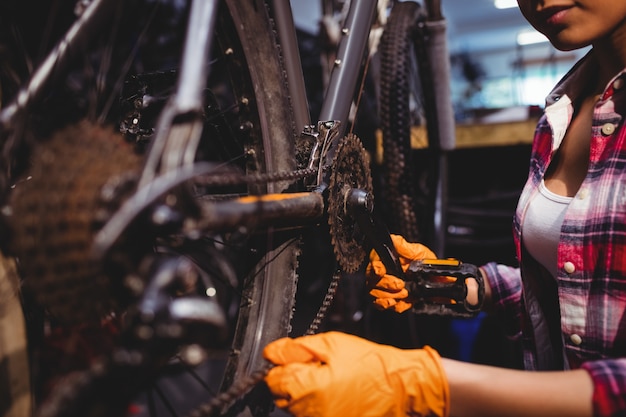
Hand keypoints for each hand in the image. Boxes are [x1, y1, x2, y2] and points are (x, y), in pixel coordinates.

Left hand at [263, 331, 448, 416]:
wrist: (400, 385)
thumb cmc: (370, 363)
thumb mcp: (331, 343)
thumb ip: (296, 348)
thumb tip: (272, 353)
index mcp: (306, 388)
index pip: (272, 380)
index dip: (283, 365)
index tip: (298, 358)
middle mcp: (309, 412)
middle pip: (282, 396)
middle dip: (293, 380)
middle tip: (318, 367)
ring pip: (296, 408)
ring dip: (305, 394)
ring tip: (330, 380)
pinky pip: (313, 416)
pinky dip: (318, 406)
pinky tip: (335, 393)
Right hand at [366, 234, 435, 312]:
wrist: (436, 279)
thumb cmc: (425, 263)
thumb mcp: (417, 251)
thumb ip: (405, 247)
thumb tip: (394, 241)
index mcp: (386, 260)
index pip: (373, 263)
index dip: (374, 268)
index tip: (381, 271)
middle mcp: (382, 274)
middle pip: (371, 281)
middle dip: (386, 285)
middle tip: (400, 284)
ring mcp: (384, 288)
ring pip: (375, 295)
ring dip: (389, 297)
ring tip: (404, 293)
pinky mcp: (390, 300)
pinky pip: (384, 306)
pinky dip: (395, 305)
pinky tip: (403, 300)